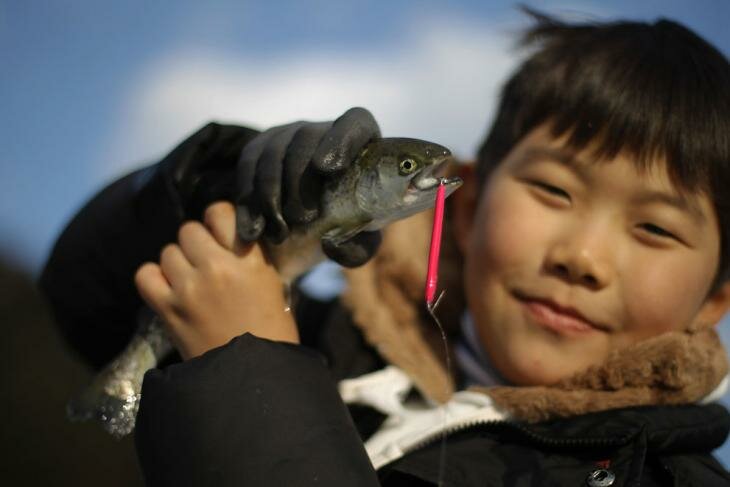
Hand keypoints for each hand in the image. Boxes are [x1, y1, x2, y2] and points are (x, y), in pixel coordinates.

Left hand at [134, 202, 297, 359]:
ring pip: (168, 251)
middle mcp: (216, 267)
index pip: (220, 212)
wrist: (252, 376)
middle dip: (197, 243)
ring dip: (178, 262)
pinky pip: (146, 274)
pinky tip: (169, 288)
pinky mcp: (168, 309)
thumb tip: (228, 239)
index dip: (218, 220)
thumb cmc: (272, 332)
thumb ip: (249, 257)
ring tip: (190, 280)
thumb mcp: (272, 284)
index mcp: (249, 260)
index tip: (221, 234)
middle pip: (189, 230)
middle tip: (206, 262)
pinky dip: (155, 278)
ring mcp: (189, 287)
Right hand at [235, 107, 382, 266]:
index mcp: (360, 142)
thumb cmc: (349, 226)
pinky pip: (247, 167)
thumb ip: (357, 248)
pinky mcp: (258, 149)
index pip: (354, 124)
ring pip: (272, 153)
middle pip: (306, 139)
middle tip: (302, 219)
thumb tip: (332, 245)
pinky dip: (248, 203)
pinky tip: (253, 232)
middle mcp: (321, 130)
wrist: (314, 226)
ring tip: (280, 234)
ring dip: (271, 196)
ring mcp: (287, 135)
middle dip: (300, 180)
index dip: (341, 141)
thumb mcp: (361, 242)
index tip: (329, 169)